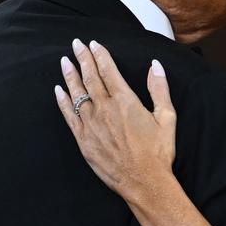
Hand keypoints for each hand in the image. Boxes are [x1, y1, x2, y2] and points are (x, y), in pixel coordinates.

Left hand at [54, 39, 176, 199]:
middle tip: (76, 44)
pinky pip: (69, 116)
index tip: (93, 44)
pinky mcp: (84, 140)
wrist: (144, 182)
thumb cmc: (157, 151)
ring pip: (77, 94)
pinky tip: (59, 91)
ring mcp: (91, 125)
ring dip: (70, 75)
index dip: (100, 55)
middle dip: (83, 59)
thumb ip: (159, 88)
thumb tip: (155, 66)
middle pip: (91, 78)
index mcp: (125, 101)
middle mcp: (105, 110)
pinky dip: (63, 102)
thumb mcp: (166, 117)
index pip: (108, 71)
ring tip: (65, 61)